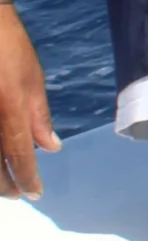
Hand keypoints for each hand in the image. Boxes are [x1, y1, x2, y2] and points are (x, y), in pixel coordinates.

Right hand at [0, 4, 58, 198]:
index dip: (27, 177)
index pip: (19, 153)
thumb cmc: (8, 47)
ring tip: (2, 184)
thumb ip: (39, 116)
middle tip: (17, 193)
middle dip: (4, 184)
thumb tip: (50, 148)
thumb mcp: (32, 79)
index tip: (34, 192)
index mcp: (10, 107)